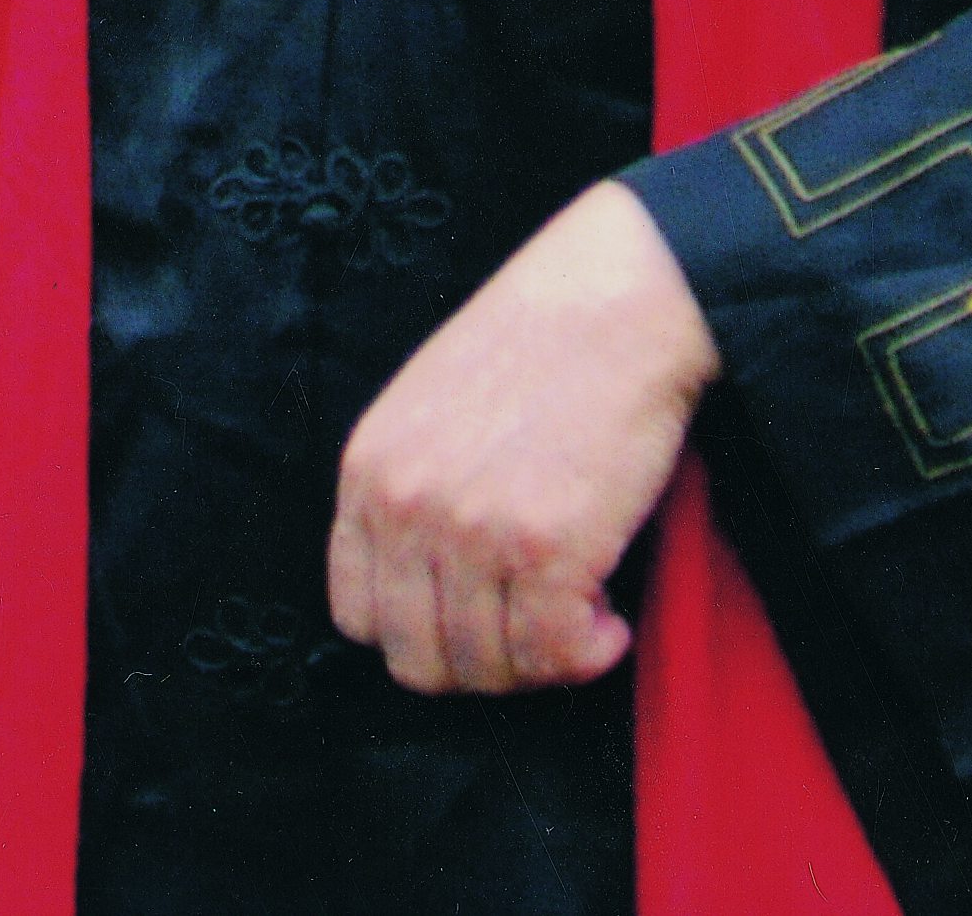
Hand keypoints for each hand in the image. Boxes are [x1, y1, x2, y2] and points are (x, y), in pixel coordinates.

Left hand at [328, 179, 715, 694]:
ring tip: (579, 610)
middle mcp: (404, 508)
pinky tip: (609, 619)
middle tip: (534, 628)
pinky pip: (554, 655)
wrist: (614, 302)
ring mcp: (471, 531)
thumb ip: (410, 491)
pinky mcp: (547, 547)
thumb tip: (431, 589)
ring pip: (488, 669)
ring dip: (542, 660)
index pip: (357, 615)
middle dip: (482, 664)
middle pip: (418, 660)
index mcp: (366, 472)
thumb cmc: (534, 348)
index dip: (421, 634)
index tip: (474, 619)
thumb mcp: (426, 411)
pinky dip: (588, 654)